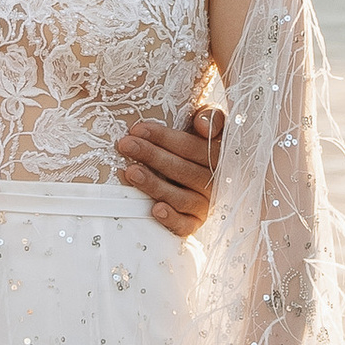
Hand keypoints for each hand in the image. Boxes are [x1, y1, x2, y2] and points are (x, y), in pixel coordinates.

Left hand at [117, 104, 222, 237]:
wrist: (197, 181)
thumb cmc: (195, 147)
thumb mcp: (207, 127)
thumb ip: (211, 118)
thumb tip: (203, 127)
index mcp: (220, 157)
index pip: (192, 146)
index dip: (164, 137)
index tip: (137, 129)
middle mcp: (215, 182)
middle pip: (183, 170)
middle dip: (152, 155)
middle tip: (125, 145)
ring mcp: (206, 205)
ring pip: (181, 197)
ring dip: (155, 185)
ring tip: (130, 172)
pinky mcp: (195, 224)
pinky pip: (185, 225)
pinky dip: (171, 219)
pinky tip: (155, 209)